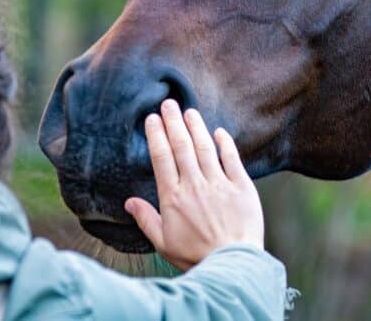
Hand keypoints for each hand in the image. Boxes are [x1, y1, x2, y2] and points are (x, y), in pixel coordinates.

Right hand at [124, 99, 263, 270]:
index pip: (162, 158)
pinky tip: (219, 132)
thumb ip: (146, 219)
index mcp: (173, 198)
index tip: (152, 119)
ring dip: (196, 127)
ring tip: (189, 111)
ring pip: (205, 147)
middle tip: (168, 103)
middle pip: (181, 146)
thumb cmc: (195, 257)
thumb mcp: (164, 243)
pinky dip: (225, 143)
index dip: (156, 135)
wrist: (232, 267)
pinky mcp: (241, 187)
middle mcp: (194, 185)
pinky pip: (232, 159)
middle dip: (173, 122)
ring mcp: (219, 184)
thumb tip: (129, 202)